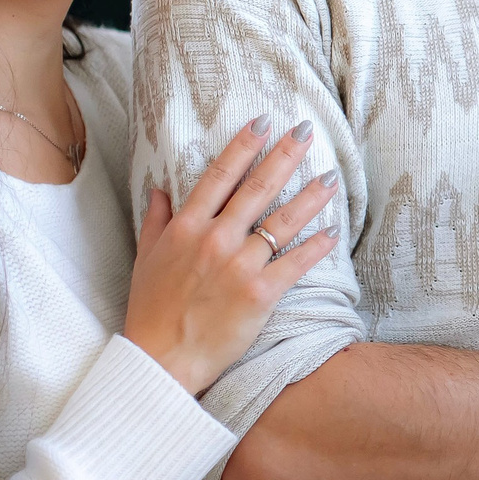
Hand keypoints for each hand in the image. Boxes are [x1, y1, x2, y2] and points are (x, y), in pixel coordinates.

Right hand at [124, 119, 339, 394]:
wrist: (161, 359)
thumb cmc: (151, 310)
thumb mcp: (146, 259)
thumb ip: (155, 220)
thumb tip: (159, 188)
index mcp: (186, 227)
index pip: (220, 174)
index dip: (244, 145)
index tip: (264, 121)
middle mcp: (215, 239)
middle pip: (257, 188)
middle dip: (284, 155)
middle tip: (305, 131)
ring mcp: (239, 265)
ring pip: (283, 221)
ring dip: (310, 196)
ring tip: (332, 177)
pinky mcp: (261, 293)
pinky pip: (296, 263)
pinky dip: (316, 246)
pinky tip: (332, 231)